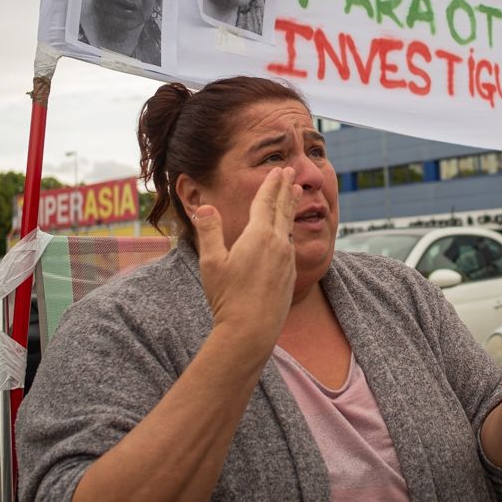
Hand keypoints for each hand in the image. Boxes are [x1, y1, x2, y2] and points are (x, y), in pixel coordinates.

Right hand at [194, 167, 300, 348]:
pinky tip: (287, 233)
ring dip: (291, 207)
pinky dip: (289, 229)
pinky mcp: (289, 275)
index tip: (278, 170)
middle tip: (292, 173)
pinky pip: (290, 244)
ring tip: (296, 194)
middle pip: (282, 209)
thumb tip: (204, 207)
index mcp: (259, 236)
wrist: (252, 331)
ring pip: (289, 226)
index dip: (271, 184)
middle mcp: (278, 244)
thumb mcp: (211, 262)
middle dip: (286, 189)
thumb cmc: (228, 297)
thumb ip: (209, 231)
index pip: (266, 202)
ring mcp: (286, 260)